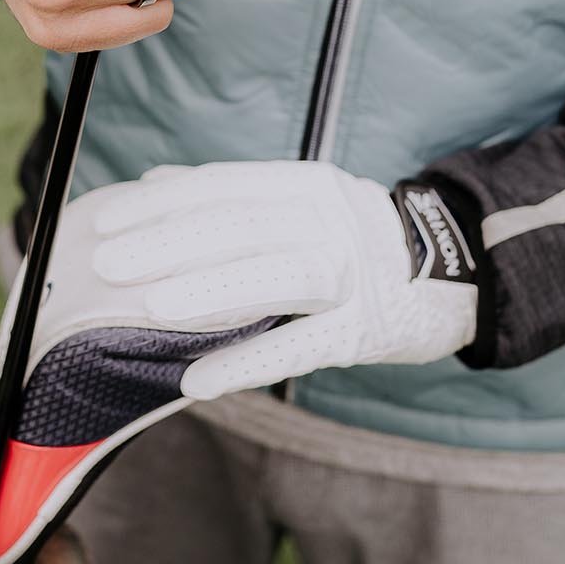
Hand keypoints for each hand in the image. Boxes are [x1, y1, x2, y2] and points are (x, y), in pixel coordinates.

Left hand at [91, 162, 478, 397]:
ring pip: (273, 277)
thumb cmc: (357, 239)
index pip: (222, 187)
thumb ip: (235, 195)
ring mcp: (351, 275)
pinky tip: (199, 381)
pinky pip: (301, 346)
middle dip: (168, 244)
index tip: (106, 220)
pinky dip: (248, 363)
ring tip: (147, 308)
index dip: (161, 204)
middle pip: (240, 228)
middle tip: (106, 263)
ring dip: (207, 293)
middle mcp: (328, 221)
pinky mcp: (365, 329)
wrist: (458, 269)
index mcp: (304, 186)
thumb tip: (155, 182)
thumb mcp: (303, 200)